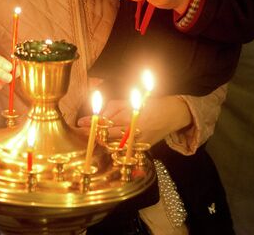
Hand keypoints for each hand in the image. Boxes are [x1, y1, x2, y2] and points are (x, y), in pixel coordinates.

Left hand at [78, 96, 192, 146]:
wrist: (172, 114)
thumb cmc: (149, 104)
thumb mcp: (130, 102)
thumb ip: (112, 108)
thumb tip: (97, 116)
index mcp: (131, 116)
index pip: (108, 122)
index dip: (93, 123)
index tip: (81, 123)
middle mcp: (135, 131)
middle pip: (109, 136)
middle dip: (96, 134)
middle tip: (84, 132)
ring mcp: (139, 142)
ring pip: (115, 145)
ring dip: (104, 142)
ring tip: (96, 137)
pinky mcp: (143, 149)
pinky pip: (125, 150)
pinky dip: (116, 147)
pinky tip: (111, 143)